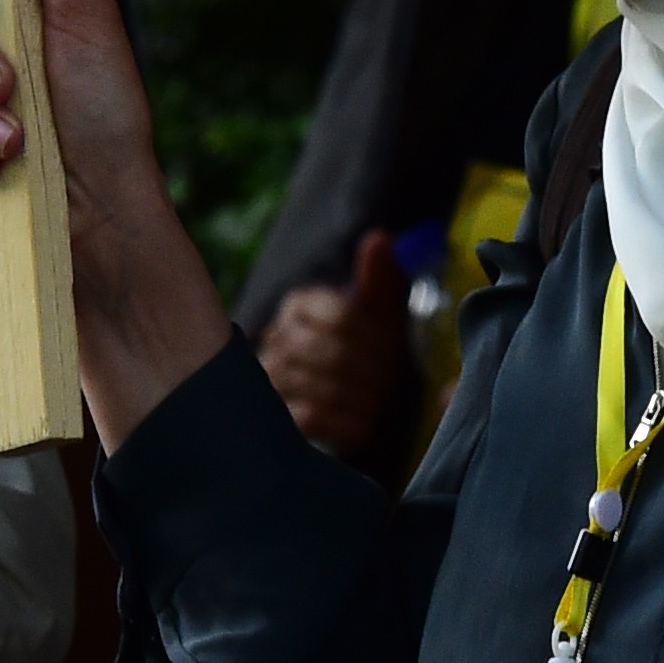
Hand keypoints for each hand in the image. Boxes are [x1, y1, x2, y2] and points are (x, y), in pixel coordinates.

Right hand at [260, 228, 418, 455]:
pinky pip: (308, 418)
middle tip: (388, 381)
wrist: (350, 400)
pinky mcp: (276, 418)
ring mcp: (270, 379)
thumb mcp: (378, 311)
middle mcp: (276, 339)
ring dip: (357, 396)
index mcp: (300, 305)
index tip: (393, 351)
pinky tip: (362, 425)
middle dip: (368, 369)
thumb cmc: (365, 347)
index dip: (374, 337)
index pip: (342, 316)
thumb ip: (379, 275)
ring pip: (317, 385)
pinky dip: (342, 423)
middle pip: (330, 352)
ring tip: (377, 401)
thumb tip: (379, 237)